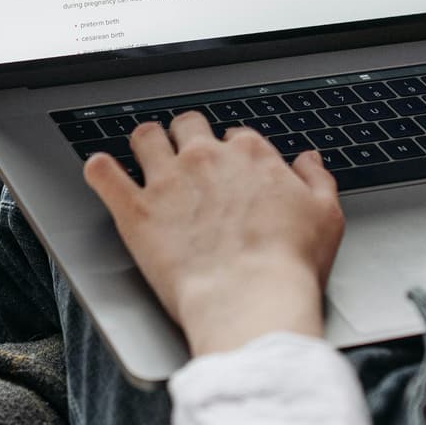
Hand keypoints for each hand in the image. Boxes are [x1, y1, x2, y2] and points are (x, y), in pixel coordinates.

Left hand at [83, 113, 343, 356]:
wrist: (249, 300)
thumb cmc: (288, 264)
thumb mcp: (325, 216)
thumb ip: (316, 180)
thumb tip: (308, 160)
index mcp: (250, 156)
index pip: (235, 136)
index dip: (232, 152)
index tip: (230, 170)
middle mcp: (205, 158)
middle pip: (188, 125)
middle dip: (187, 135)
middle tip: (186, 157)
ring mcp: (167, 182)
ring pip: (144, 137)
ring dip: (144, 143)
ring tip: (144, 155)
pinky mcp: (135, 210)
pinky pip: (103, 174)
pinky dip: (99, 170)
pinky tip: (101, 171)